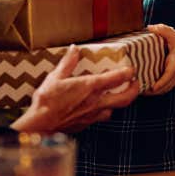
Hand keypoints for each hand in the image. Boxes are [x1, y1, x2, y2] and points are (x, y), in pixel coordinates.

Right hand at [13, 45, 139, 132]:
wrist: (39, 126)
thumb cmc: (46, 101)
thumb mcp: (55, 77)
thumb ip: (68, 63)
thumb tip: (74, 49)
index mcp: (90, 87)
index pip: (117, 78)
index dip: (128, 73)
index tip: (131, 69)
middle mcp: (95, 102)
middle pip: (124, 98)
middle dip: (134, 90)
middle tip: (135, 83)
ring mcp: (92, 115)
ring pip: (114, 109)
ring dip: (118, 102)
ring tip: (117, 95)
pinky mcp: (85, 125)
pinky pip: (100, 117)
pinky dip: (103, 111)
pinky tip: (98, 107)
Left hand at [145, 24, 174, 95]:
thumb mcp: (174, 34)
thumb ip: (162, 30)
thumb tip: (148, 28)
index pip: (169, 75)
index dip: (161, 83)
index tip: (152, 87)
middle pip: (165, 87)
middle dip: (152, 91)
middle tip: (138, 90)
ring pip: (165, 90)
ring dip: (153, 93)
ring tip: (140, 91)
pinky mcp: (174, 81)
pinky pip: (165, 89)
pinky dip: (157, 91)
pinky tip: (147, 88)